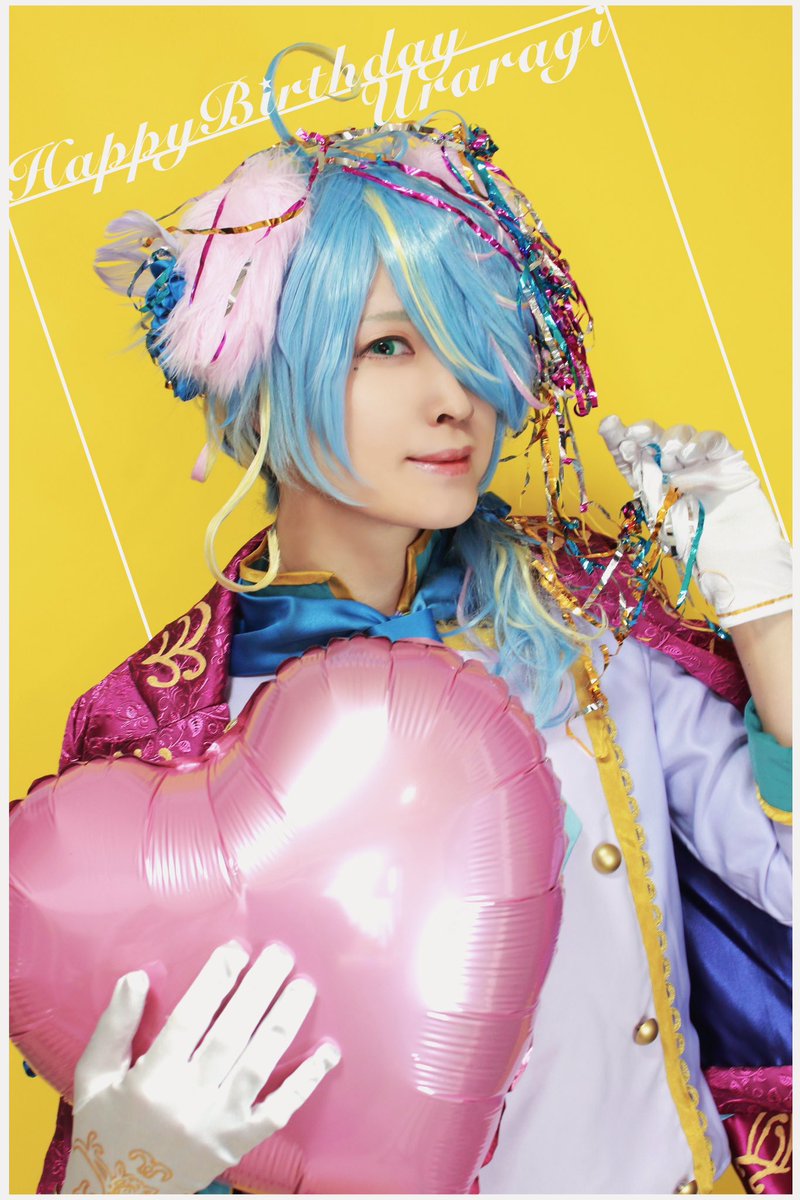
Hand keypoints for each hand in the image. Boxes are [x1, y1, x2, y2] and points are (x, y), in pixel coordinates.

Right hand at [62, 942, 339, 1194]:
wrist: (119, 1196)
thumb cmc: (105, 1127)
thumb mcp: (94, 1077)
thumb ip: (114, 1026)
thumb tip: (138, 977)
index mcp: (150, 1081)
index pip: (188, 1021)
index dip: (213, 983)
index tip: (235, 951)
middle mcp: (187, 1102)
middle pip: (230, 1036)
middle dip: (257, 991)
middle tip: (280, 955)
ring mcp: (217, 1125)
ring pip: (257, 1066)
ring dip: (283, 1024)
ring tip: (303, 987)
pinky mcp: (238, 1143)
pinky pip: (278, 1111)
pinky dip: (305, 1082)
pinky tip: (328, 1052)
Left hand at [599, 416, 792, 627]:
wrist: (735, 557)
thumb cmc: (696, 544)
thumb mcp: (660, 516)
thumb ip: (645, 485)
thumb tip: (625, 449)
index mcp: (652, 482)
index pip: (631, 456)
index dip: (618, 438)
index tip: (607, 425)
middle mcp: (673, 469)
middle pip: (654, 439)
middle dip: (643, 432)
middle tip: (635, 435)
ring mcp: (700, 462)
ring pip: (681, 435)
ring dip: (671, 440)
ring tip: (670, 456)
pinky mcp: (725, 459)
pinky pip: (712, 440)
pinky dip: (700, 442)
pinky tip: (689, 455)